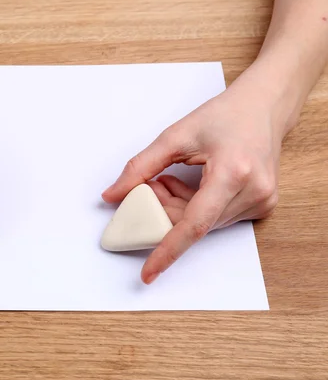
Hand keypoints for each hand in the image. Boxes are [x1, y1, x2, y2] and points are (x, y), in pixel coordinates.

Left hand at [102, 76, 287, 283]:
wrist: (264, 106)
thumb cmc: (224, 116)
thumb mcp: (176, 136)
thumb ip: (140, 167)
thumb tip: (113, 196)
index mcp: (233, 172)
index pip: (194, 224)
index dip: (167, 250)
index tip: (148, 273)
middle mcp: (253, 192)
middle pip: (193, 223)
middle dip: (164, 210)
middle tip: (151, 186)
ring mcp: (261, 202)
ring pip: (203, 224)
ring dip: (180, 207)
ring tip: (172, 178)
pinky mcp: (263, 206)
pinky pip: (217, 219)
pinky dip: (197, 207)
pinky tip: (194, 183)